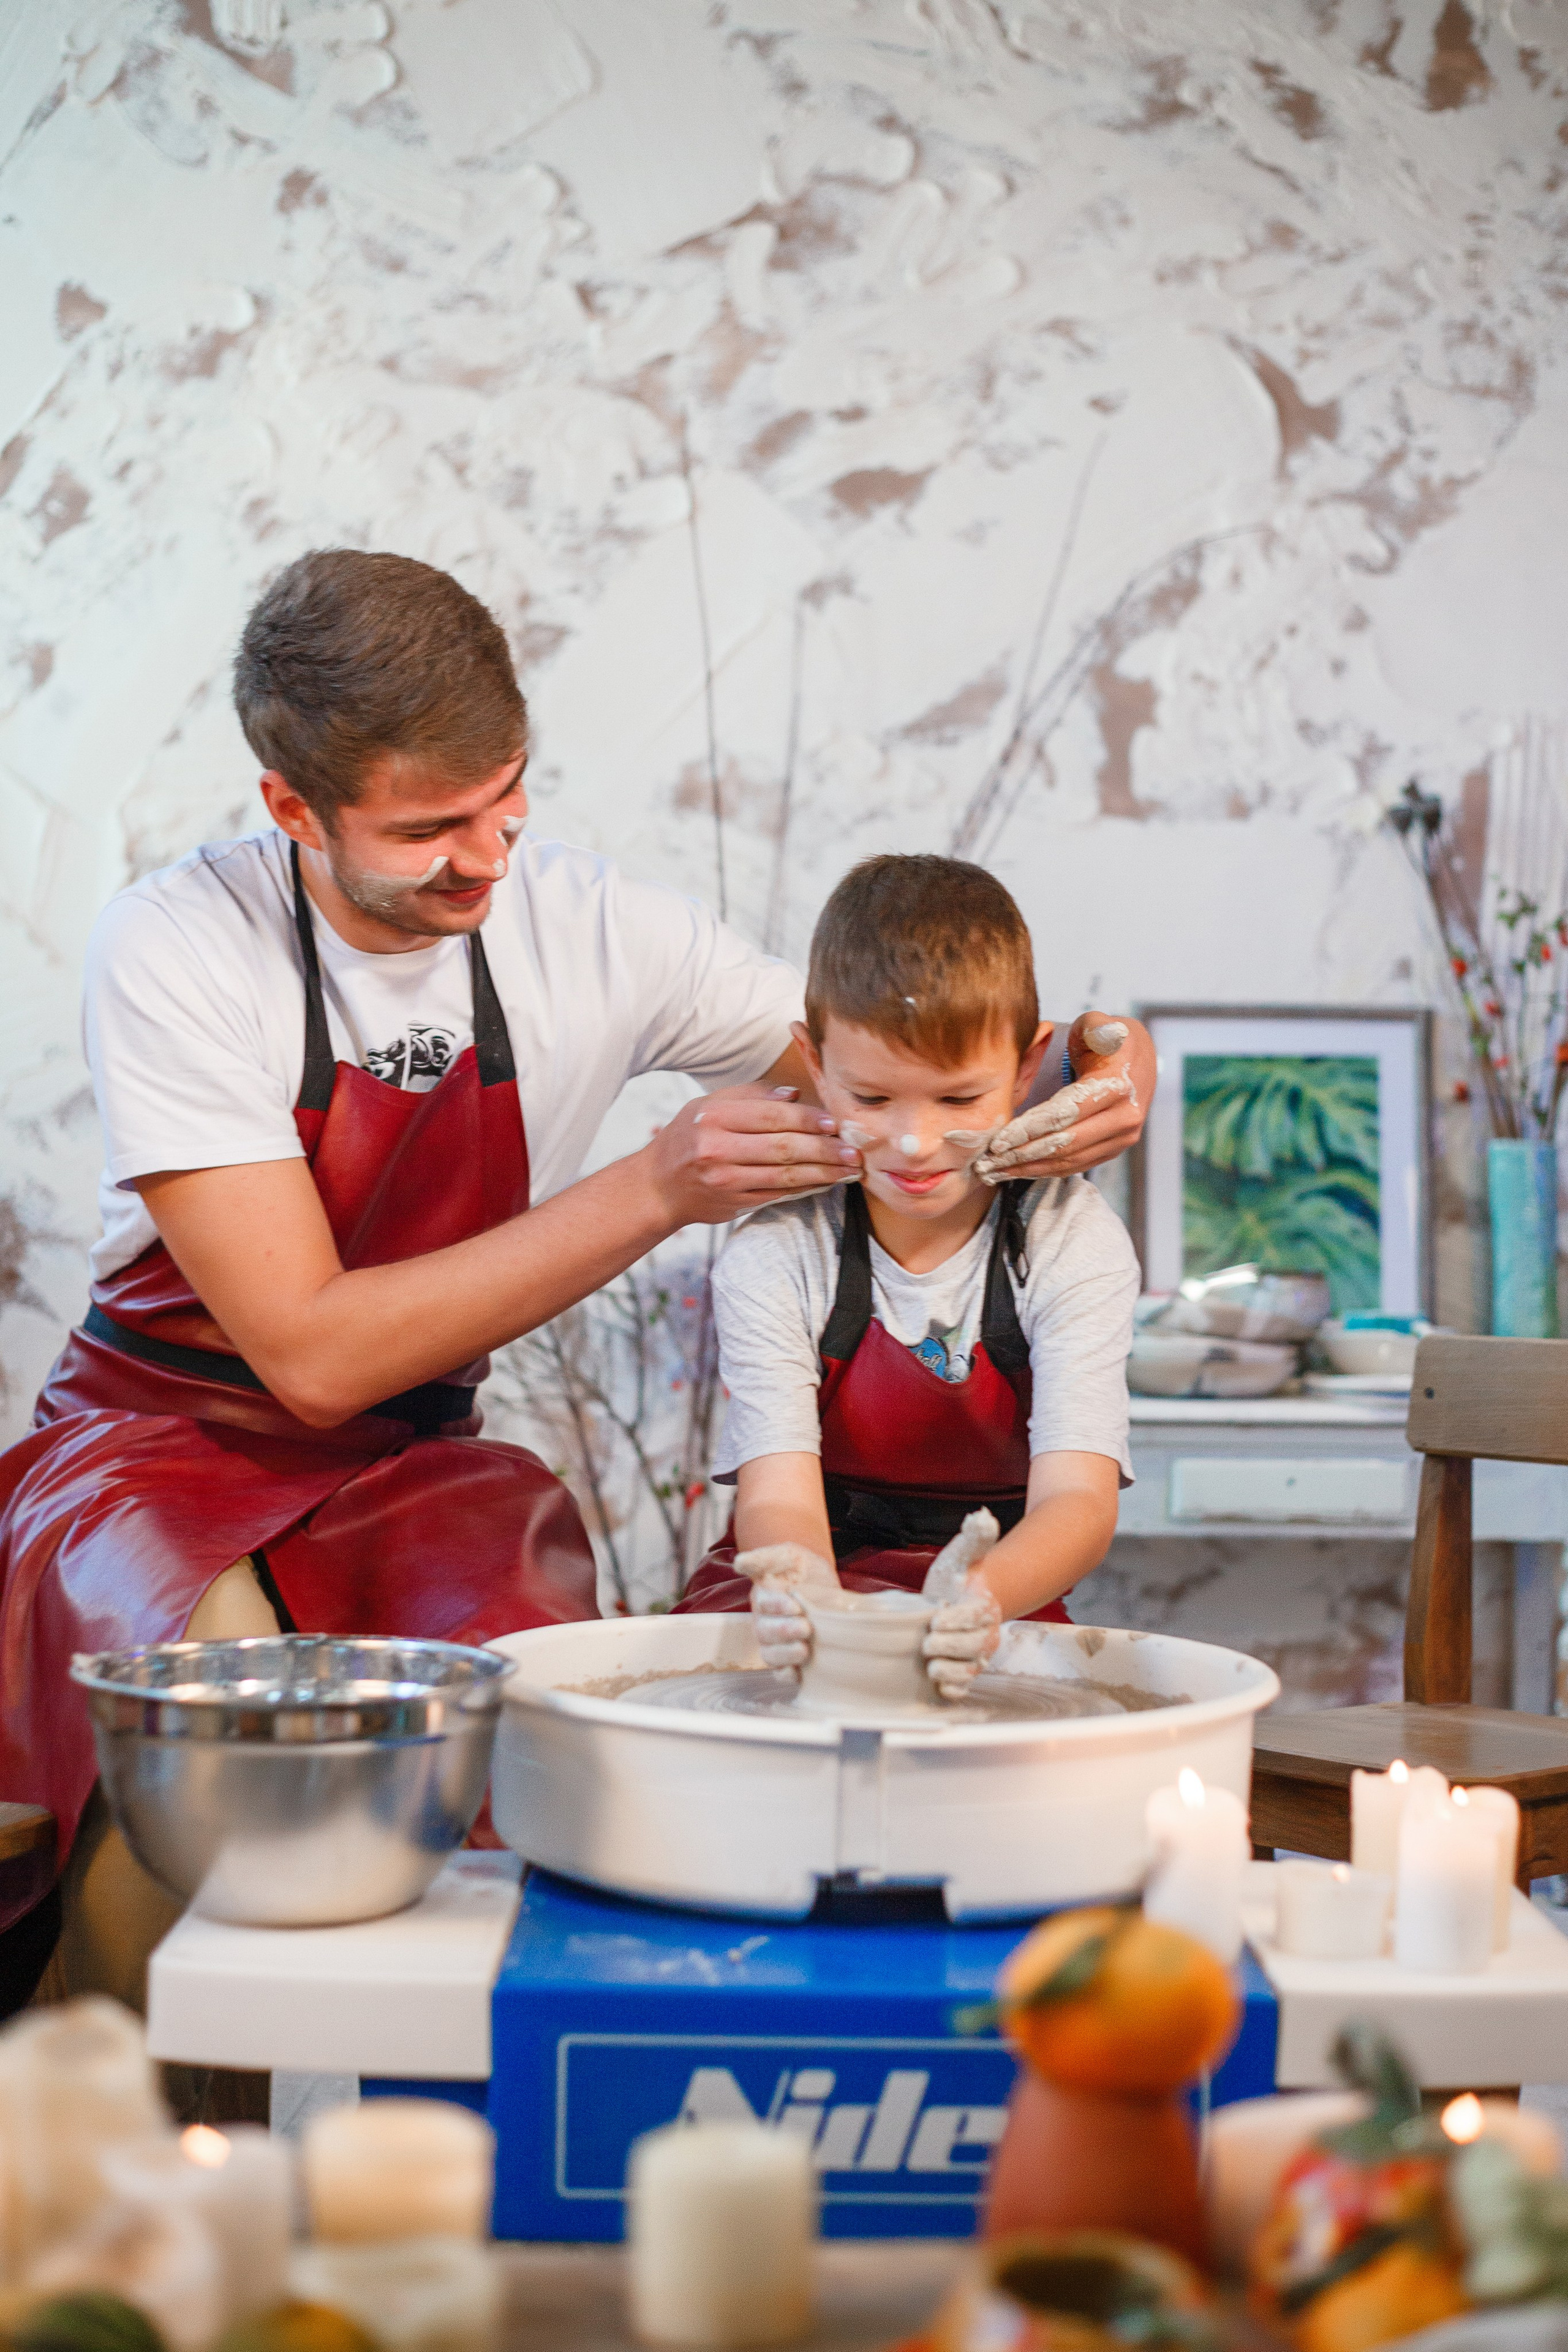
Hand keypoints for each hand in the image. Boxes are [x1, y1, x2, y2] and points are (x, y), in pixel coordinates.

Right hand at [646, 1086, 861, 1225]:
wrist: (657, 1188)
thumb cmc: (687, 1138)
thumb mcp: (708, 1106)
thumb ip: (750, 1096)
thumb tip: (794, 1094)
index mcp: (713, 1117)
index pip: (769, 1115)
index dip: (806, 1118)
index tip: (832, 1121)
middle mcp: (717, 1149)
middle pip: (782, 1147)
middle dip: (823, 1149)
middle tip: (852, 1149)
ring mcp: (726, 1180)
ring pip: (785, 1175)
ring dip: (823, 1173)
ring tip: (849, 1169)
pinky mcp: (735, 1203)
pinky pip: (779, 1193)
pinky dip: (807, 1188)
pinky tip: (827, 1182)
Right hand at [735, 1542, 841, 1670]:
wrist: (825, 1584)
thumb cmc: (802, 1569)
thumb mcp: (789, 1555)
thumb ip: (766, 1558)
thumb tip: (740, 1562)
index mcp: (763, 1598)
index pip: (763, 1604)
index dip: (776, 1606)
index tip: (796, 1604)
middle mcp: (765, 1622)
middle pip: (764, 1632)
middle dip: (784, 1631)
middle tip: (806, 1627)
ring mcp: (777, 1642)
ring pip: (769, 1655)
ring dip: (785, 1655)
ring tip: (804, 1650)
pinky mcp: (792, 1658)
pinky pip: (781, 1673)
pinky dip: (787, 1676)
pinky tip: (798, 1673)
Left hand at [923, 1574, 1001, 1699]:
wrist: (968, 1614)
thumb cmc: (957, 1597)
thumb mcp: (961, 1580)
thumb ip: (961, 1578)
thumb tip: (958, 1578)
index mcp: (986, 1610)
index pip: (973, 1615)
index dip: (954, 1620)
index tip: (935, 1621)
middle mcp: (989, 1636)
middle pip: (976, 1645)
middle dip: (949, 1646)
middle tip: (927, 1644)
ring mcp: (980, 1658)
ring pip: (972, 1670)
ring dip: (950, 1671)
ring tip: (931, 1666)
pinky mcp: (969, 1675)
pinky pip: (965, 1688)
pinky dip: (954, 1690)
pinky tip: (941, 1687)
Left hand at [974, 1014, 1153, 1181]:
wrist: (1138, 1058)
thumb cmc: (1106, 1038)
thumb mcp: (1098, 1024)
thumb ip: (1095, 1027)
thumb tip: (1098, 1033)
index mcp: (1117, 1086)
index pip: (1065, 1113)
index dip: (1029, 1129)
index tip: (998, 1140)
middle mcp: (1125, 1116)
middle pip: (1065, 1143)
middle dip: (1022, 1155)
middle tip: (987, 1163)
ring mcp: (1123, 1137)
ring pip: (1069, 1160)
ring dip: (1029, 1168)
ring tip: (994, 1172)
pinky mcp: (1115, 1149)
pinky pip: (1076, 1165)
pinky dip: (1045, 1170)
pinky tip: (1018, 1171)